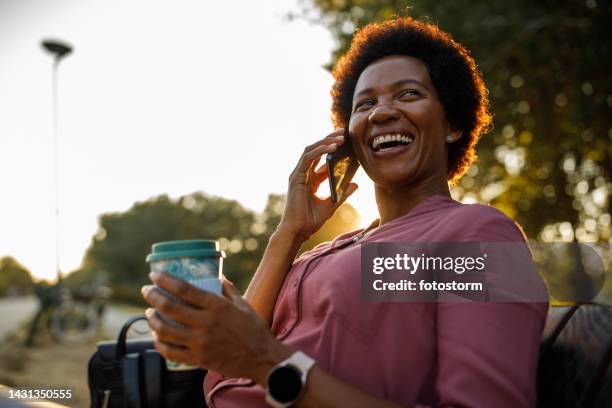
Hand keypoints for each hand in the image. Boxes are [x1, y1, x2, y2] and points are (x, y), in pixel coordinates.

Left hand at [141, 272, 291, 383]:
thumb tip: (216, 275)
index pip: (185, 290)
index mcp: (217, 306)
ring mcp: (200, 343)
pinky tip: (157, 337)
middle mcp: (206, 323)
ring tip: (149, 313)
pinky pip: (171, 352)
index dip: (165, 281)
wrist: (261, 358)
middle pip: (169, 308)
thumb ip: (227, 289)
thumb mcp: (242, 304)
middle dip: (153, 297)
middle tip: (147, 291)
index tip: (154, 275)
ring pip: (165, 331)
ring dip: (152, 320)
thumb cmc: (254, 329)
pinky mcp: (198, 359)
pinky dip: (159, 344)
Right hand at [279, 130, 358, 240]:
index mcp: (310, 180)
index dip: (331, 148)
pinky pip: (308, 158)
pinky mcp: (296, 177)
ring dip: (325, 142)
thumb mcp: (332, 204)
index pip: (320, 158)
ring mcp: (298, 175)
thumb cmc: (311, 221)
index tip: (345, 141)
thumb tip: (355, 184)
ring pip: (311, 151)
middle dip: (328, 140)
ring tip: (340, 138)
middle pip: (315, 150)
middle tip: (343, 133)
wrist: (299, 231)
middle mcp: (303, 174)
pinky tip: (332, 148)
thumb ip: (342, 193)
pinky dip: (320, 151)